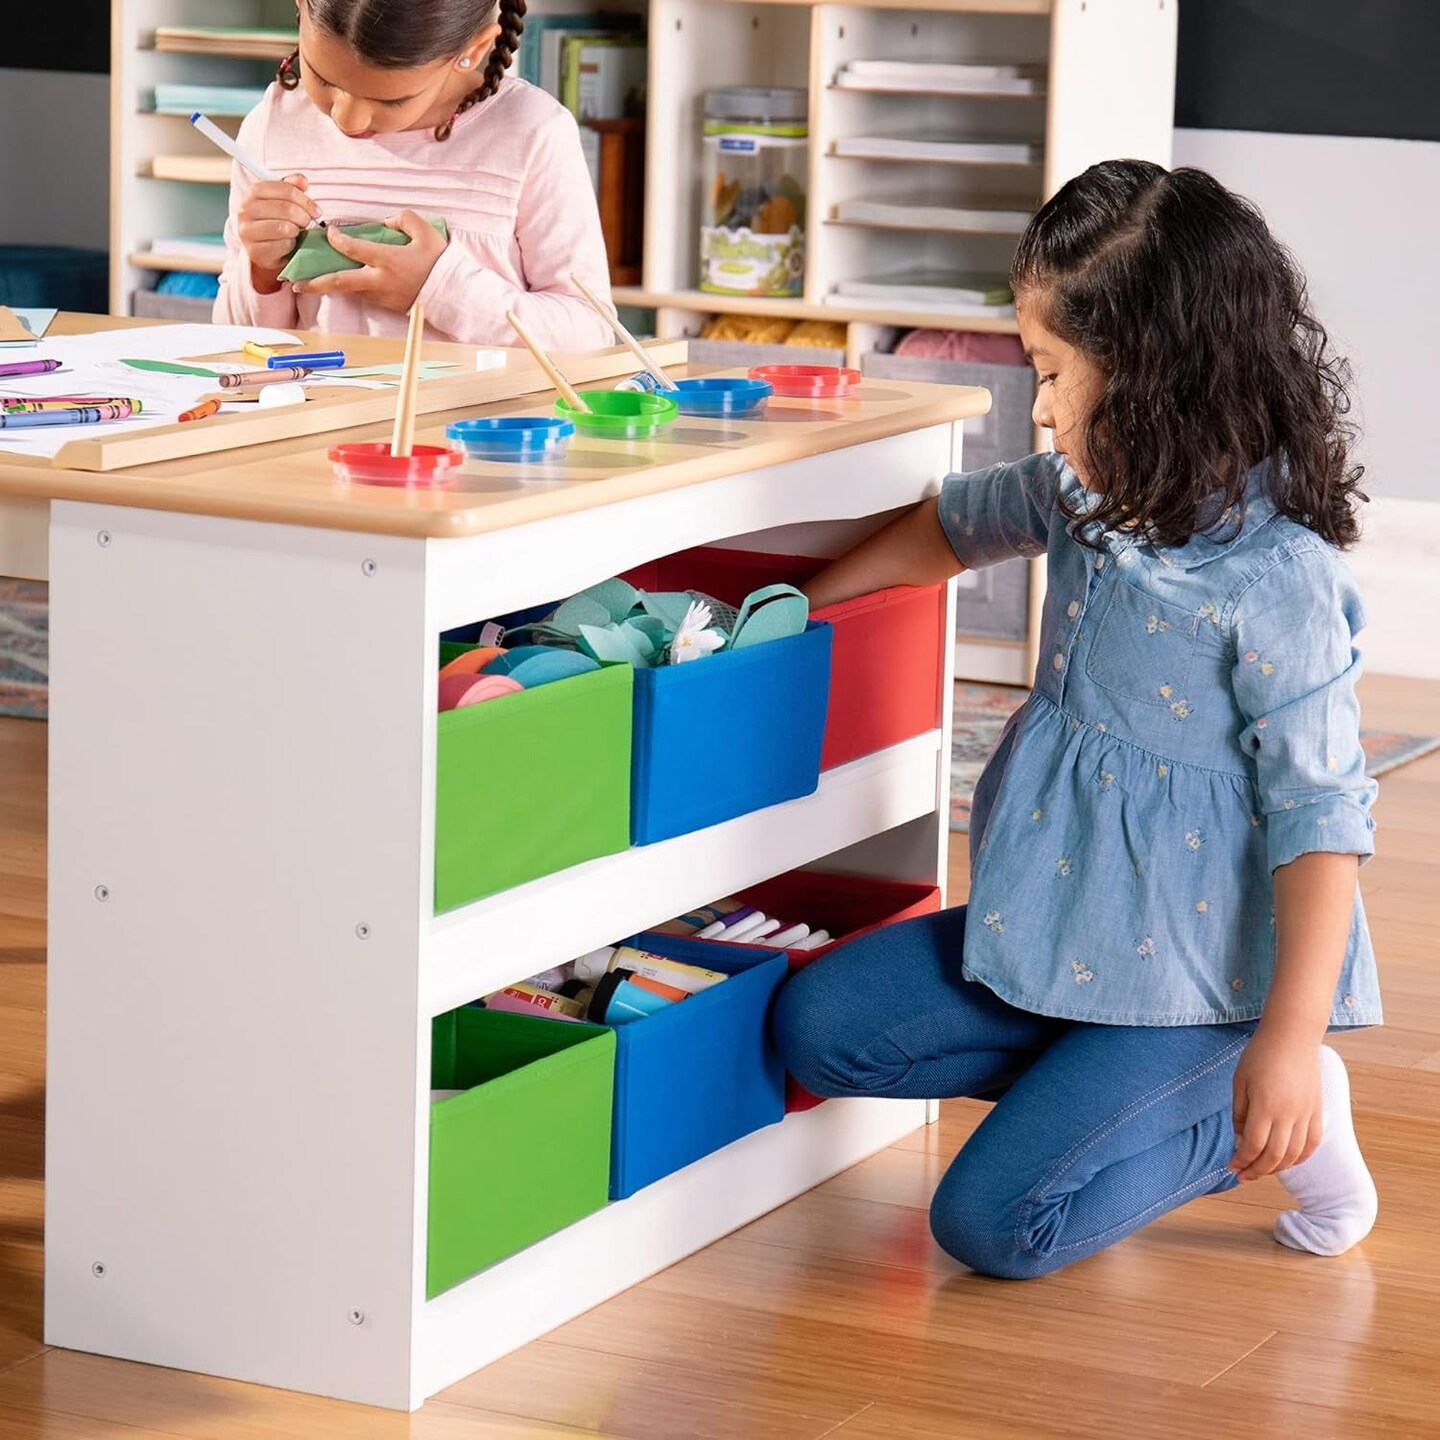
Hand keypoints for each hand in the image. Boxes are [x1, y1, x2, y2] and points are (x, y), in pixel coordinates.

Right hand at [237, 173, 318, 291]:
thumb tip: (303, 181)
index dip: (306, 200)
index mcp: (254, 191)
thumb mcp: (284, 200)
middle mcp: (246, 209)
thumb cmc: (277, 219)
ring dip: (297, 231)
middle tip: (307, 223)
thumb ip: (293, 187)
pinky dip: (291, 245)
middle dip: (304, 217)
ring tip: (296, 231)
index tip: (316, 210)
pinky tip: (288, 244)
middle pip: (287, 209)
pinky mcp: (254, 250)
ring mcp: (247, 231)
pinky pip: (283, 246)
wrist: (265, 248)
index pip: (286, 190)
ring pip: (285, 228)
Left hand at [292, 210, 446, 314]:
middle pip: (339, 282)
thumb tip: (385, 222)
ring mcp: (381, 296)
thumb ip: (402, 219)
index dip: (336, 239)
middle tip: (295, 283)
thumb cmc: (439, 261)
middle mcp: (379, 280)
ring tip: (313, 281)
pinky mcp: (386, 305)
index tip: (329, 232)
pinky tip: (345, 282)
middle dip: (315, 283)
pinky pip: (364, 294)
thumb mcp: (425, 231)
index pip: (351, 249)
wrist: (452, 293)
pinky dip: (352, 287)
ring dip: (332, 285)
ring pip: (350, 290)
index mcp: (386, 260)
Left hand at [1230, 1028, 1323, 1181]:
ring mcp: (1306, 1114)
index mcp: (1265, 1107)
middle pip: (1274, 1156)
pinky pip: (1312, 1143)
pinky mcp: (1318, 1111)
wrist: (1292, 1036)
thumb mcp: (1240, 1082)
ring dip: (1277, 1168)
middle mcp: (1288, 1115)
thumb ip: (1239, 1113)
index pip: (1252, 1145)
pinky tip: (1288, 1162)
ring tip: (1261, 1170)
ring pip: (1295, 1154)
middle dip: (1256, 1170)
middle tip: (1243, 1175)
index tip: (1231, 1166)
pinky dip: (1301, 1158)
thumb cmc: (1260, 1055)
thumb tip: (1240, 1141)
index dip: (1241, 1160)